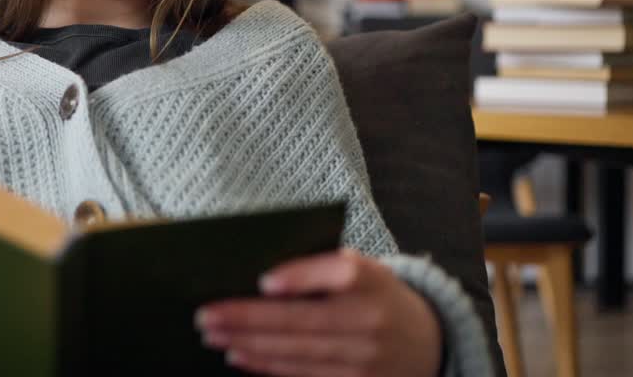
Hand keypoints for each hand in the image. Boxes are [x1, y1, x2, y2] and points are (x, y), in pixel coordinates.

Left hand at [195, 248, 442, 376]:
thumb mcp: (361, 270)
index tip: (263, 281)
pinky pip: (302, 374)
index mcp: (370, 278)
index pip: (338, 273)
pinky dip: (266, 365)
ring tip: (213, 335)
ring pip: (296, 351)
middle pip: (302, 320)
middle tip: (206, 315)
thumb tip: (258, 278)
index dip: (299, 278)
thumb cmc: (373, 294)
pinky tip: (239, 355)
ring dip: (249, 344)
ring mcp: (365, 357)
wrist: (425, 341)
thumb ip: (319, 268)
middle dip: (248, 319)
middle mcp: (370, 318)